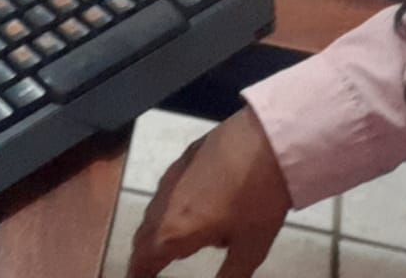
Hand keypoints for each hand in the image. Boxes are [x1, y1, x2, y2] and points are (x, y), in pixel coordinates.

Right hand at [127, 106, 292, 277]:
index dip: (137, 274)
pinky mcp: (184, 158)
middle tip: (147, 268)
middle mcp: (164, 203)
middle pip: (143, 235)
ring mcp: (172, 176)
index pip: (144, 260)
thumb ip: (230, 276)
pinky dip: (169, 207)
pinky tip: (191, 207)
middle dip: (144, 254)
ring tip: (169, 242)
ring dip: (155, 230)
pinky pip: (167, 190)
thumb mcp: (250, 249)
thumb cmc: (260, 199)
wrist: (268, 141)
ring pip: (154, 211)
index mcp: (175, 231)